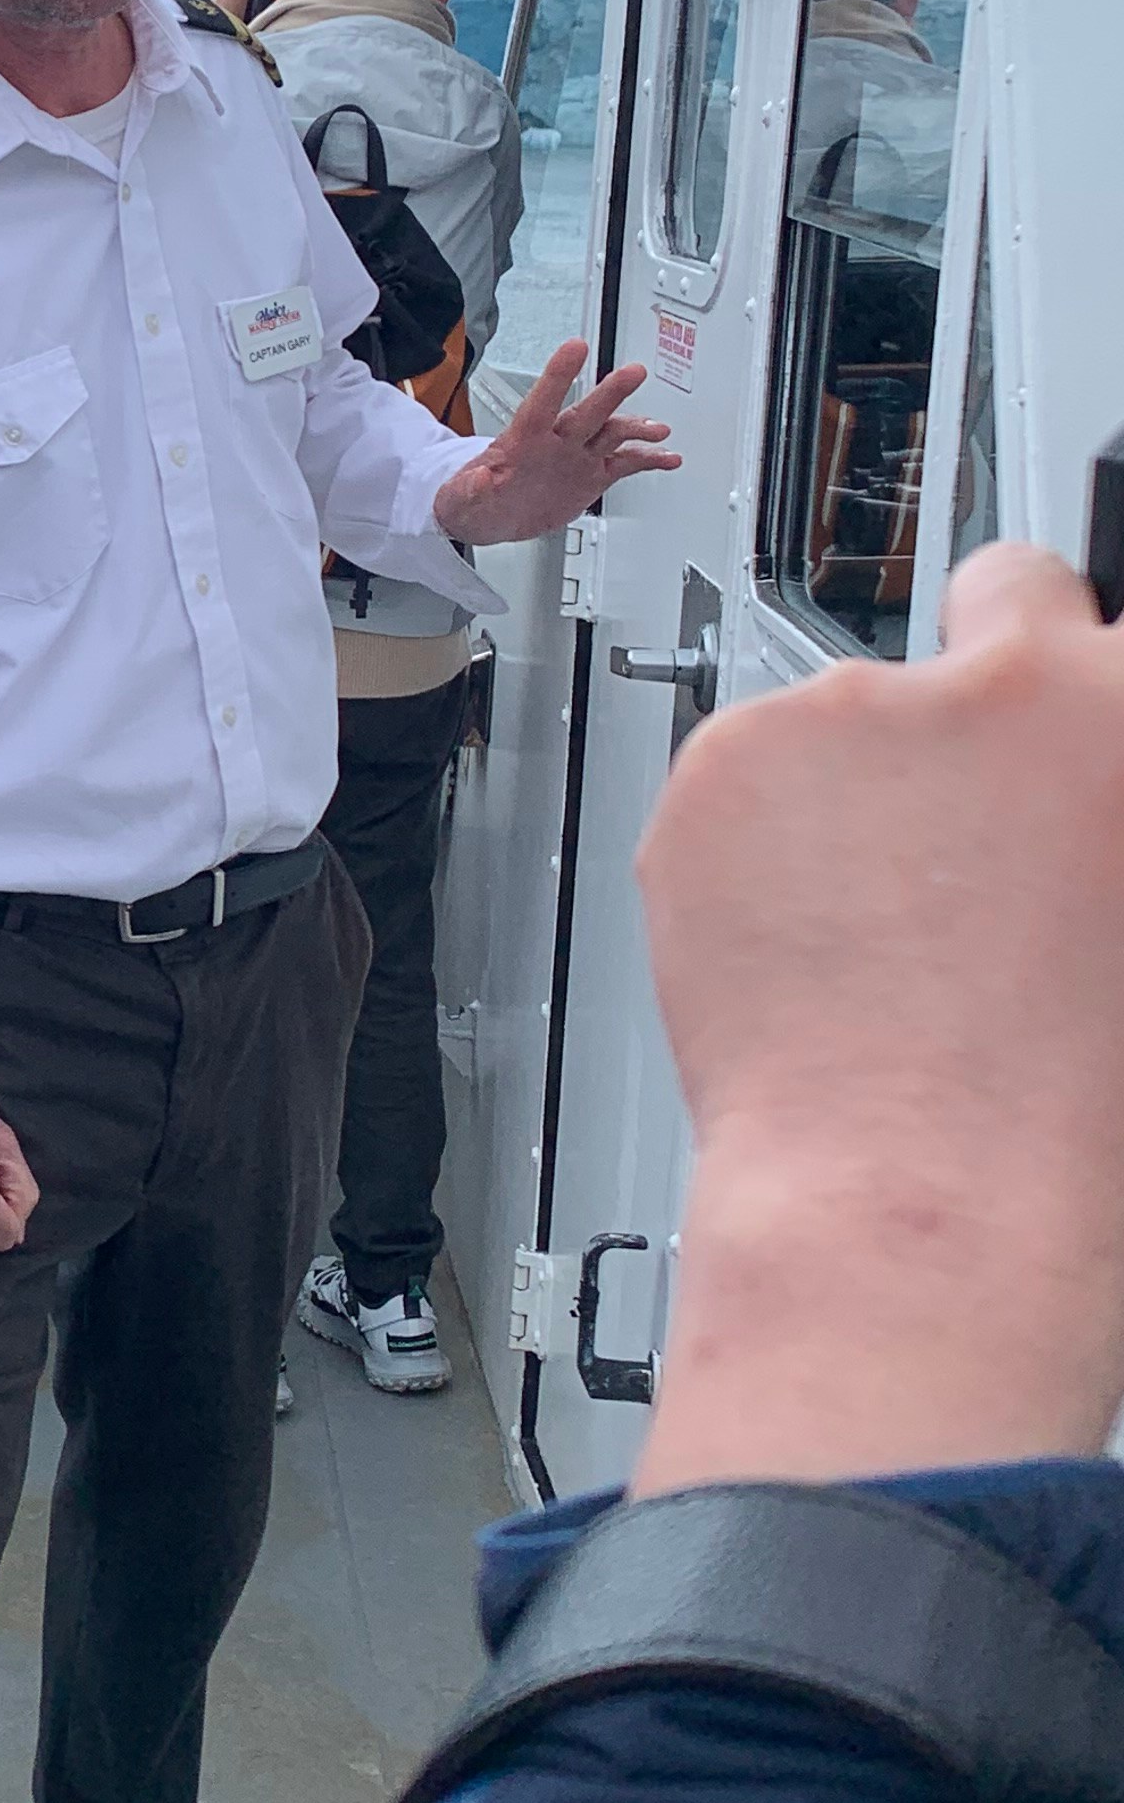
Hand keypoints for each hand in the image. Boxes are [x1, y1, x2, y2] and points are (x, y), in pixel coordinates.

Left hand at [431, 339, 677, 545]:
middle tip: (634, 373)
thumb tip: (477, 481)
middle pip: (587, 411)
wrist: (494, 515)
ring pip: (611, 433)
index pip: (542, 401)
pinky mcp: (592, 476)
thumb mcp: (463, 498)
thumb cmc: (475, 499)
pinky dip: (649, 460)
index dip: (558, 375)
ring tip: (660, 430)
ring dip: (636, 428)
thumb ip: (471, 489)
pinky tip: (668, 458)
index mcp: (522, 439)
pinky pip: (625, 464)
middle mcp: (556, 440)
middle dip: (610, 393)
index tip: (575, 347)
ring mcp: (577, 456)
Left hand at [631, 542, 1123, 1493]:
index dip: (1052, 682)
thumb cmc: (1066, 1107)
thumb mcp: (1122, 929)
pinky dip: (754, 842)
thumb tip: (1057, 815)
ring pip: (840, 720)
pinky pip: (741, 782)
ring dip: (852, 793)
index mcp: (1113, 710)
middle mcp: (983, 684)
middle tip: (946, 832)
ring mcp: (839, 715)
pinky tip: (801, 946)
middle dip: (957, 705)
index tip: (1029, 728)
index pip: (1075, 611)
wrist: (926, 1191)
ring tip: (876, 938)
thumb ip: (1089, 813)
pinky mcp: (719, 768)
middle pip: (971, 624)